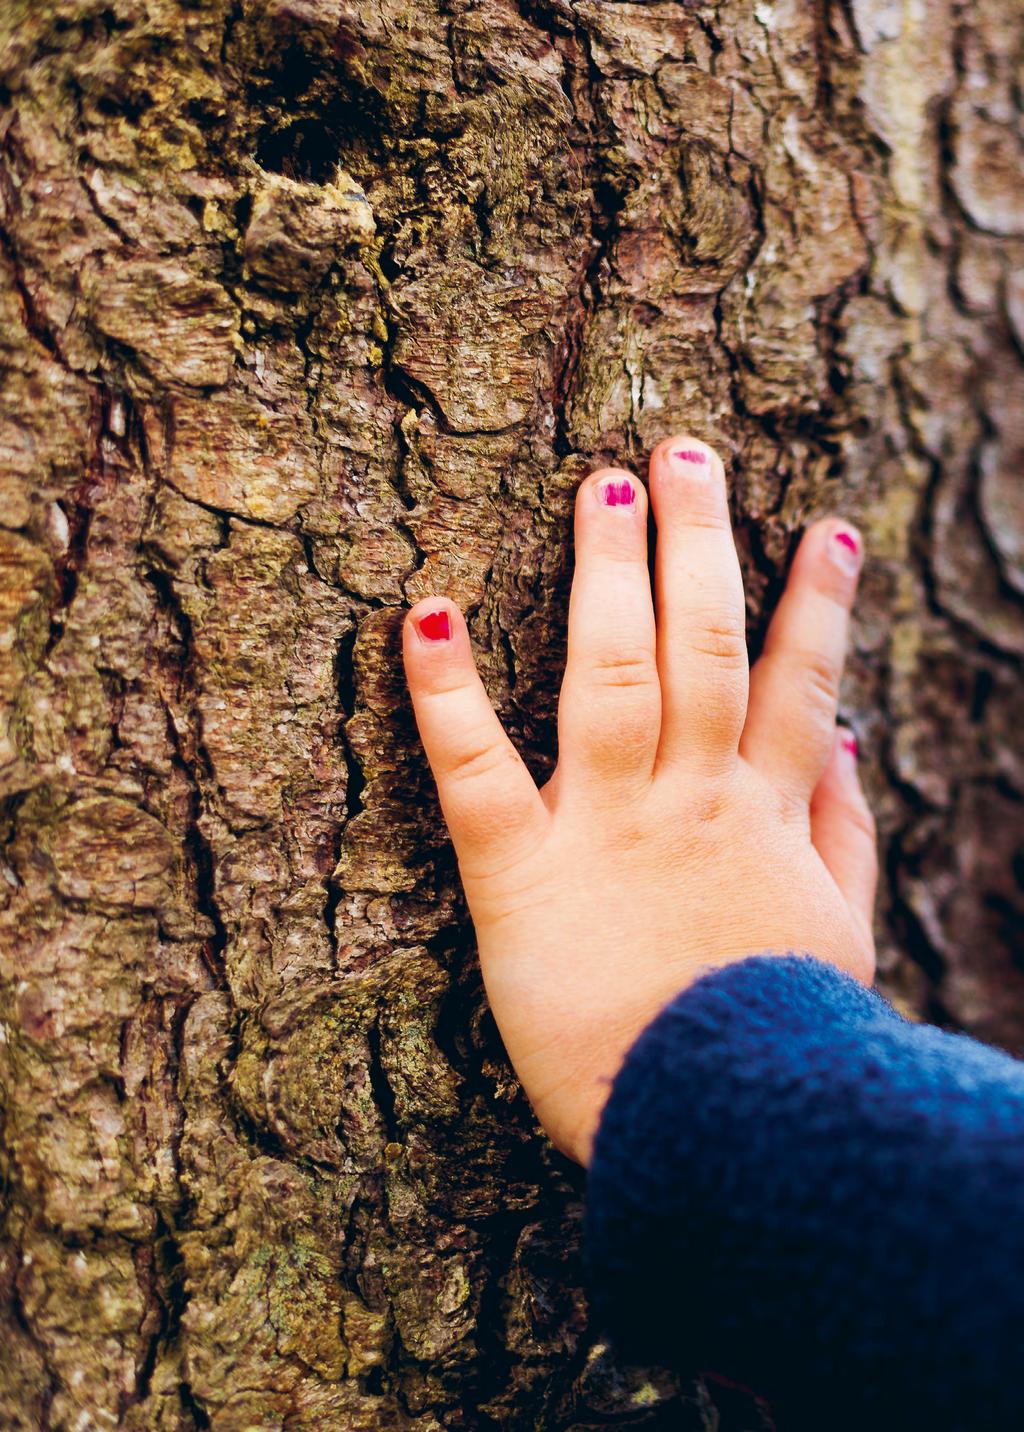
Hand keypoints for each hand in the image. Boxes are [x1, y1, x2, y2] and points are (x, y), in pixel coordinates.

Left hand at [402, 437, 876, 1165]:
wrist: (720, 1136)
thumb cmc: (774, 1039)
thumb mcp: (837, 933)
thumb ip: (846, 833)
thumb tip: (858, 739)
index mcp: (763, 816)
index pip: (800, 684)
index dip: (819, 602)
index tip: (829, 529)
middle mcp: (692, 798)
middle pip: (705, 645)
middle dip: (701, 543)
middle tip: (686, 453)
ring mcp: (608, 827)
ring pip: (614, 672)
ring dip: (611, 572)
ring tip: (608, 485)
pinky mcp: (522, 875)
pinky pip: (479, 771)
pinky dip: (448, 692)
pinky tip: (428, 610)